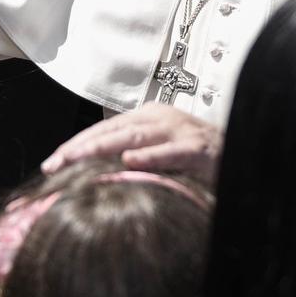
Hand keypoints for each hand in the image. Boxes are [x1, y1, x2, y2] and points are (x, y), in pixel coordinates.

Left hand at [42, 104, 221, 184]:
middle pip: (113, 130)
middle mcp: (161, 119)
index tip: (50, 164)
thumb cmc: (199, 162)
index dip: (77, 146)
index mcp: (149, 119)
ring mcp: (180, 130)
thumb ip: (134, 161)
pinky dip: (150, 156)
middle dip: (80, 147)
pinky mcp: (199, 148)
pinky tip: (129, 162)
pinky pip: (171, 151)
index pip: (105, 130)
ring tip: (76, 159)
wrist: (244, 157)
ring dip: (103, 148)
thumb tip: (96, 177)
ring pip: (134, 136)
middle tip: (53, 164)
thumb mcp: (161, 157)